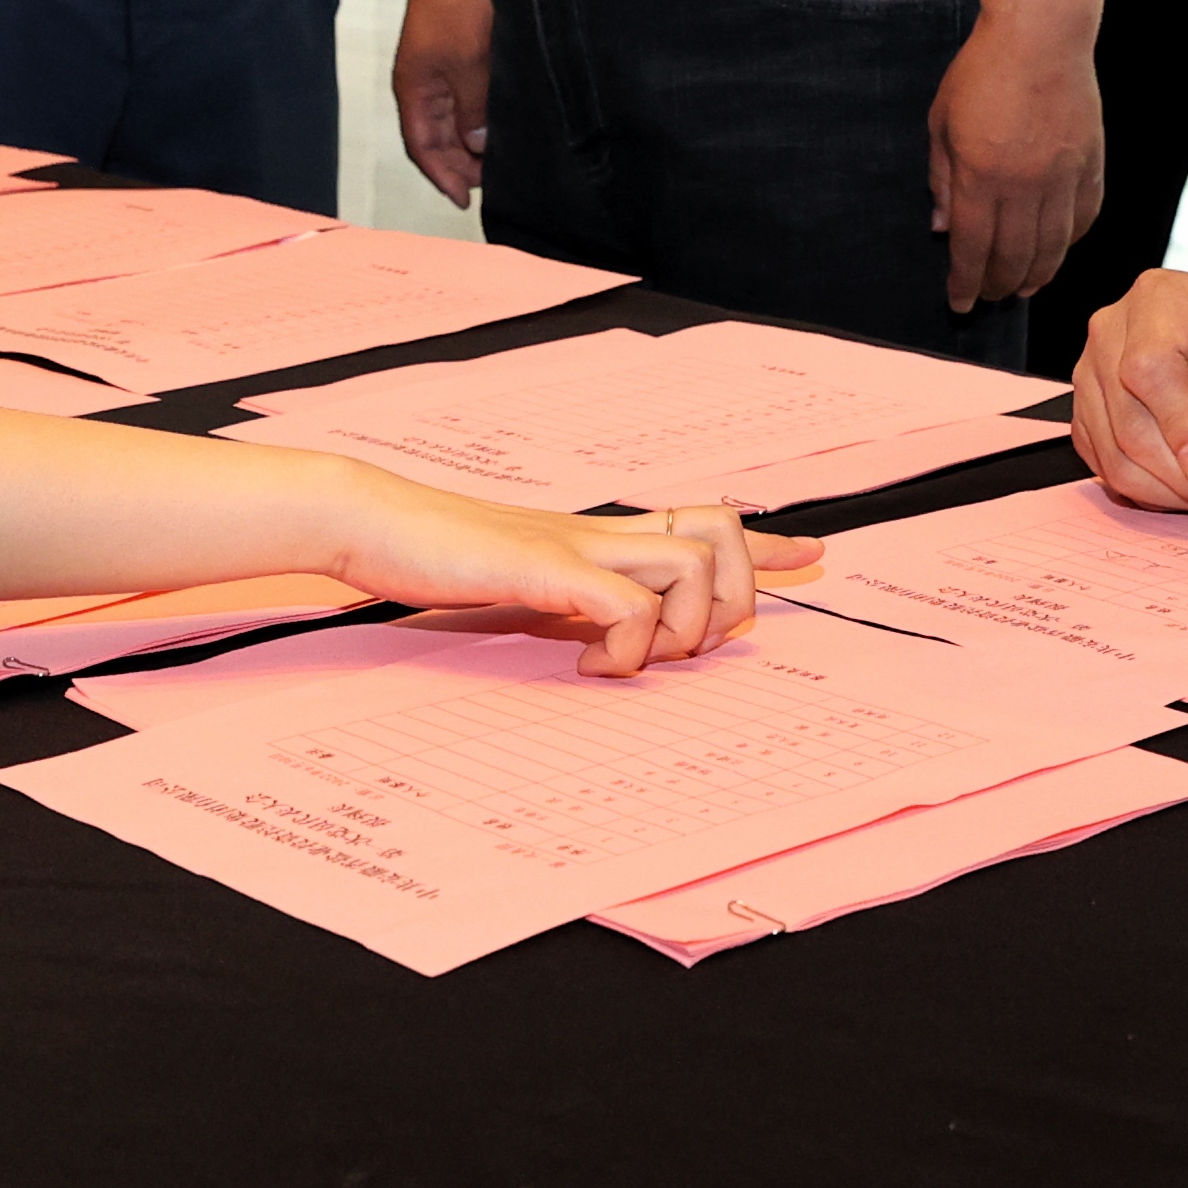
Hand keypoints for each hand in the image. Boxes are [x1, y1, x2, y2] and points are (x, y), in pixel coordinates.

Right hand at [316, 473, 819, 676]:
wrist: (375, 523)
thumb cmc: (439, 559)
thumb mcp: (521, 586)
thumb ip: (569, 604)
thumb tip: (604, 641)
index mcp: (600, 535)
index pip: (703, 521)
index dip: (765, 543)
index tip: (812, 553)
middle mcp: (603, 531)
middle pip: (722, 534)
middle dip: (734, 599)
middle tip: (684, 649)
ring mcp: (578, 544)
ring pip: (694, 566)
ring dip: (680, 630)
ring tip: (627, 659)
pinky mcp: (548, 567)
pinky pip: (629, 606)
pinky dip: (625, 648)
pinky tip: (586, 666)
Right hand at [393, 0, 493, 207]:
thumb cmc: (457, 5)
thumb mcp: (469, 64)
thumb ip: (472, 109)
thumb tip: (476, 146)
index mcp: (414, 88)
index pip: (422, 146)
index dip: (441, 175)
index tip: (465, 199)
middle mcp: (422, 82)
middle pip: (436, 137)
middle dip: (458, 164)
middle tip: (489, 184)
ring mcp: (438, 68)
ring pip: (451, 119)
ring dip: (469, 143)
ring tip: (496, 162)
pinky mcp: (457, 53)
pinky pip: (463, 98)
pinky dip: (477, 119)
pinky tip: (498, 126)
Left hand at [927, 10, 1099, 313]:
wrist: (1041, 36)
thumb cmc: (983, 72)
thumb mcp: (942, 123)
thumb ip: (943, 180)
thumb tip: (943, 227)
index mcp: (982, 177)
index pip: (973, 250)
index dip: (965, 283)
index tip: (959, 303)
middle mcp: (1025, 186)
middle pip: (1014, 257)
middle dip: (998, 285)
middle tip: (988, 296)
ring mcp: (1063, 178)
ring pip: (1053, 247)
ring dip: (1036, 274)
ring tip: (1022, 287)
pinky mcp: (1090, 166)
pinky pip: (1083, 218)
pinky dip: (1069, 242)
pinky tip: (1057, 250)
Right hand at [1069, 269, 1187, 513]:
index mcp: (1163, 299)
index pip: (1151, 365)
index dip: (1175, 422)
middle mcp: (1114, 330)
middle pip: (1127, 417)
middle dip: (1179, 471)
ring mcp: (1092, 372)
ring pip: (1113, 451)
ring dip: (1167, 488)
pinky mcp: (1087, 413)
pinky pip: (1106, 467)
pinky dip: (1150, 491)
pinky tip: (1187, 486)